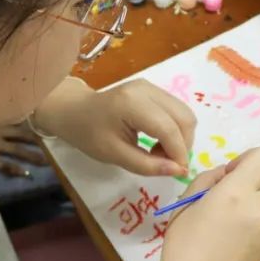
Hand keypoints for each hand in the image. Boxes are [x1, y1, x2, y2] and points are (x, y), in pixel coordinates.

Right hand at [0, 123, 44, 175]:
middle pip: (23, 135)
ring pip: (17, 149)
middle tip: (52, 145)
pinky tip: (26, 174)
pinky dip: (14, 169)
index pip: (19, 119)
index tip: (47, 123)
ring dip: (32, 155)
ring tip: (45, 161)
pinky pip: (3, 164)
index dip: (33, 122)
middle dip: (37, 140)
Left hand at [33, 78, 195, 176]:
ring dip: (180, 138)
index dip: (178, 152)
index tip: (178, 173)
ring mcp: (152, 87)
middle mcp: (147, 90)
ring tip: (159, 153)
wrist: (75, 111)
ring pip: (184, 114)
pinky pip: (176, 111)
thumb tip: (179, 170)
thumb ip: (147, 164)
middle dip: (183, 145)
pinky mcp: (154, 90)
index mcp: (132, 104)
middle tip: (165, 163)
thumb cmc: (89, 134)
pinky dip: (175, 130)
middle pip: (184, 117)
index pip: (168, 128)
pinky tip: (158, 141)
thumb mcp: (115, 155)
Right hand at [156, 148, 259, 260]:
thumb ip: (208, 180)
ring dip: (252, 199)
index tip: (229, 175)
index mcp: (237, 193)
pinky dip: (253, 219)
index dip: (249, 158)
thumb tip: (227, 175)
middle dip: (251, 178)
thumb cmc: (182, 250)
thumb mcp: (185, 205)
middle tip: (225, 196)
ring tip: (225, 222)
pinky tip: (230, 239)